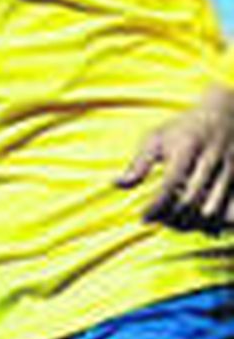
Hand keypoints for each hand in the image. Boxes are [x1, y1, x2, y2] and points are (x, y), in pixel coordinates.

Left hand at [116, 83, 233, 231]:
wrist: (226, 114)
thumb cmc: (183, 128)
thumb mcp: (156, 138)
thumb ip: (139, 163)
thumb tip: (116, 185)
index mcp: (187, 147)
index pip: (170, 184)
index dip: (156, 206)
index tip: (143, 218)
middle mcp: (211, 159)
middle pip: (191, 200)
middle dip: (172, 217)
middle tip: (159, 221)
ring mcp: (231, 170)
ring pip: (213, 210)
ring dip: (192, 224)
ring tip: (177, 223)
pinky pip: (230, 211)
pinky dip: (216, 224)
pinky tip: (202, 224)